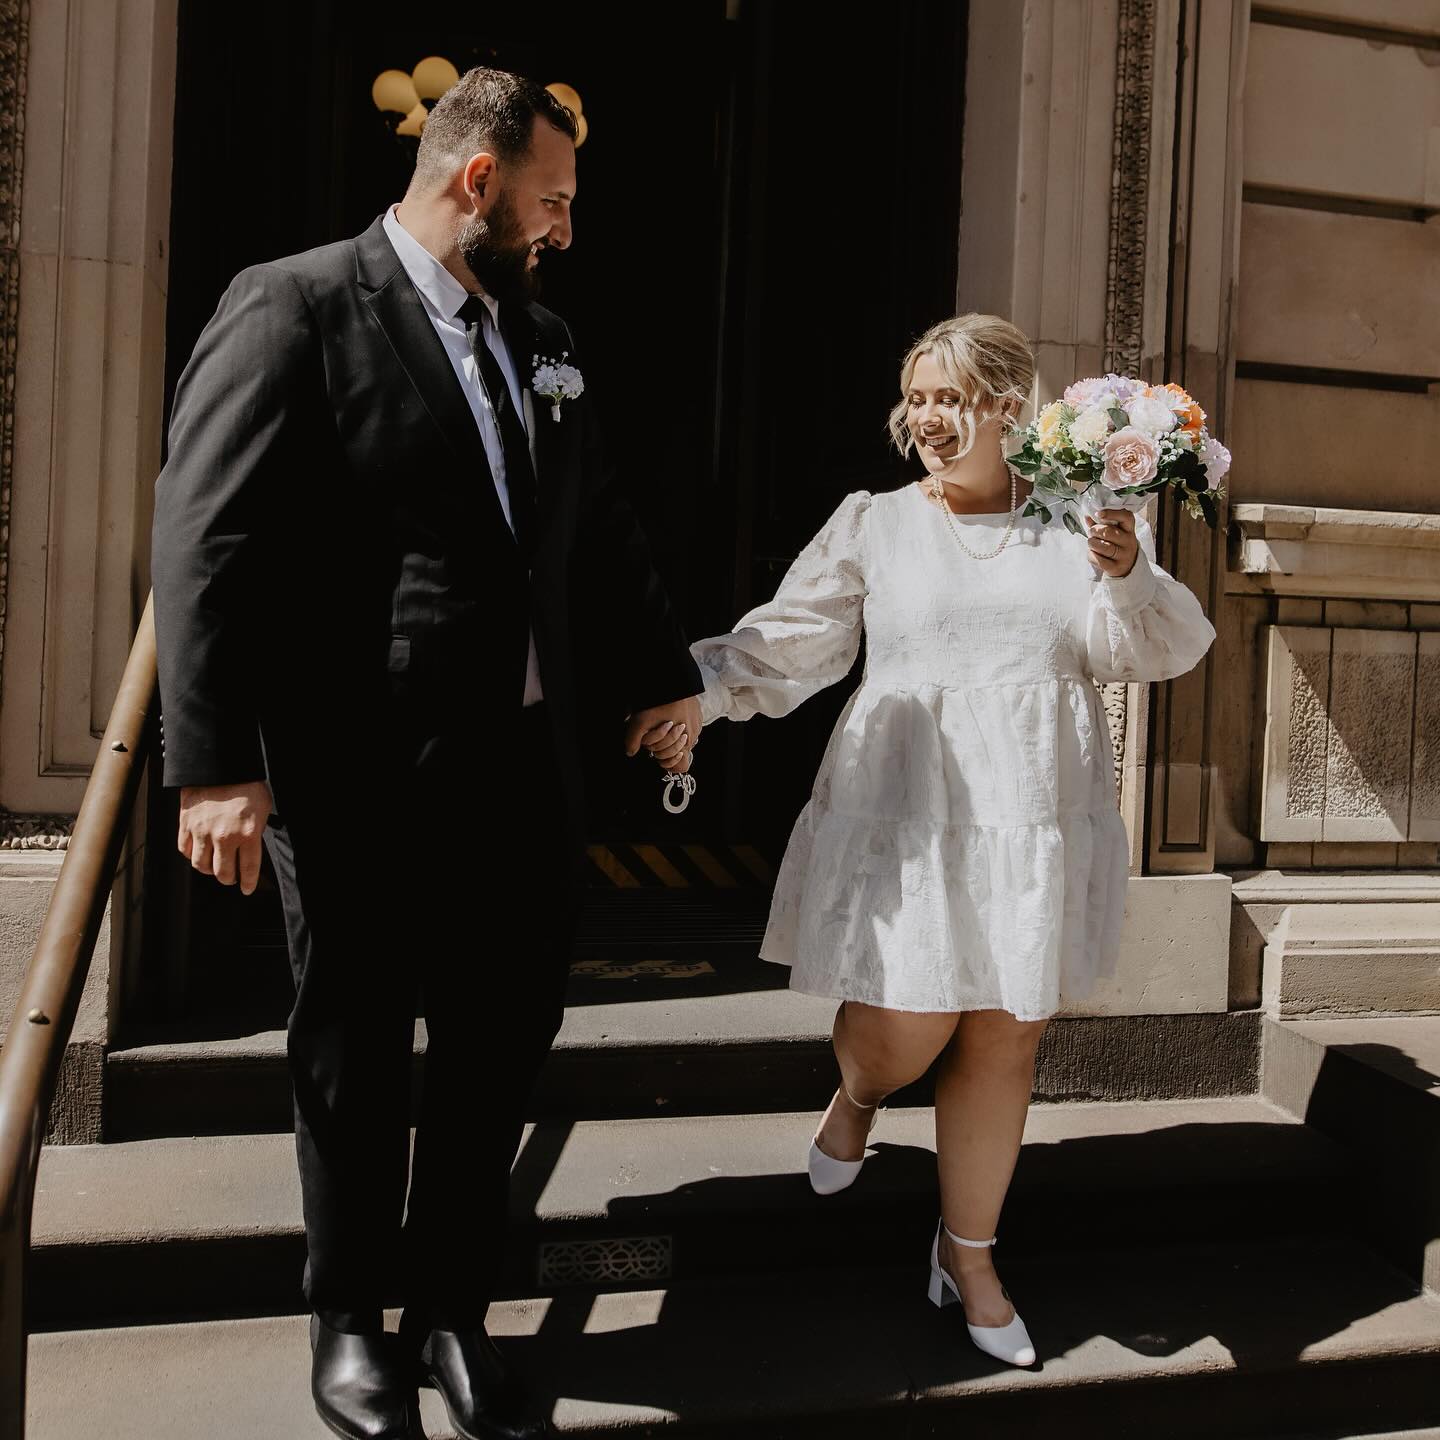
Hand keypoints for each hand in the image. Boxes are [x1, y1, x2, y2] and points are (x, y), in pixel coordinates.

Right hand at [178, 780, 272, 894]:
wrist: (220, 764)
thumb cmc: (246, 785)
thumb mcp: (263, 809)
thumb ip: (256, 833)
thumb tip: (251, 850)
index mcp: (249, 833)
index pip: (249, 869)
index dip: (248, 883)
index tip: (247, 889)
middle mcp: (225, 836)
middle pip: (223, 873)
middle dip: (229, 879)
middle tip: (231, 877)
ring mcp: (203, 831)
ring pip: (201, 866)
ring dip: (209, 870)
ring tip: (214, 866)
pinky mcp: (186, 823)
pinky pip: (185, 850)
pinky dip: (191, 855)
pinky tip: (199, 852)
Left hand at [624, 696, 701, 773]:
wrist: (674, 678)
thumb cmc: (659, 700)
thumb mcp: (640, 721)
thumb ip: (633, 740)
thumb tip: (630, 752)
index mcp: (682, 743)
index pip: (681, 767)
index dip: (667, 764)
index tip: (657, 756)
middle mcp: (693, 737)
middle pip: (678, 753)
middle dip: (664, 747)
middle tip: (655, 735)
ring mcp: (697, 725)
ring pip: (683, 739)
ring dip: (671, 736)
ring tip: (663, 723)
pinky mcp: (698, 715)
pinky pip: (689, 726)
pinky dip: (680, 724)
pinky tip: (671, 714)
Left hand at [1084, 508, 1138, 577]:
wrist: (1125, 567)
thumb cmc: (1116, 545)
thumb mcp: (1113, 533)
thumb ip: (1100, 524)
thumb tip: (1087, 517)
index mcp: (1129, 529)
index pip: (1126, 517)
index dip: (1112, 513)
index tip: (1099, 514)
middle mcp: (1129, 541)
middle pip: (1109, 532)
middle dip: (1094, 531)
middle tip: (1091, 532)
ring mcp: (1124, 555)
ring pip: (1103, 546)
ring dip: (1092, 543)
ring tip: (1091, 543)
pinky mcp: (1116, 567)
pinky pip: (1099, 560)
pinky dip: (1091, 555)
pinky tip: (1092, 553)